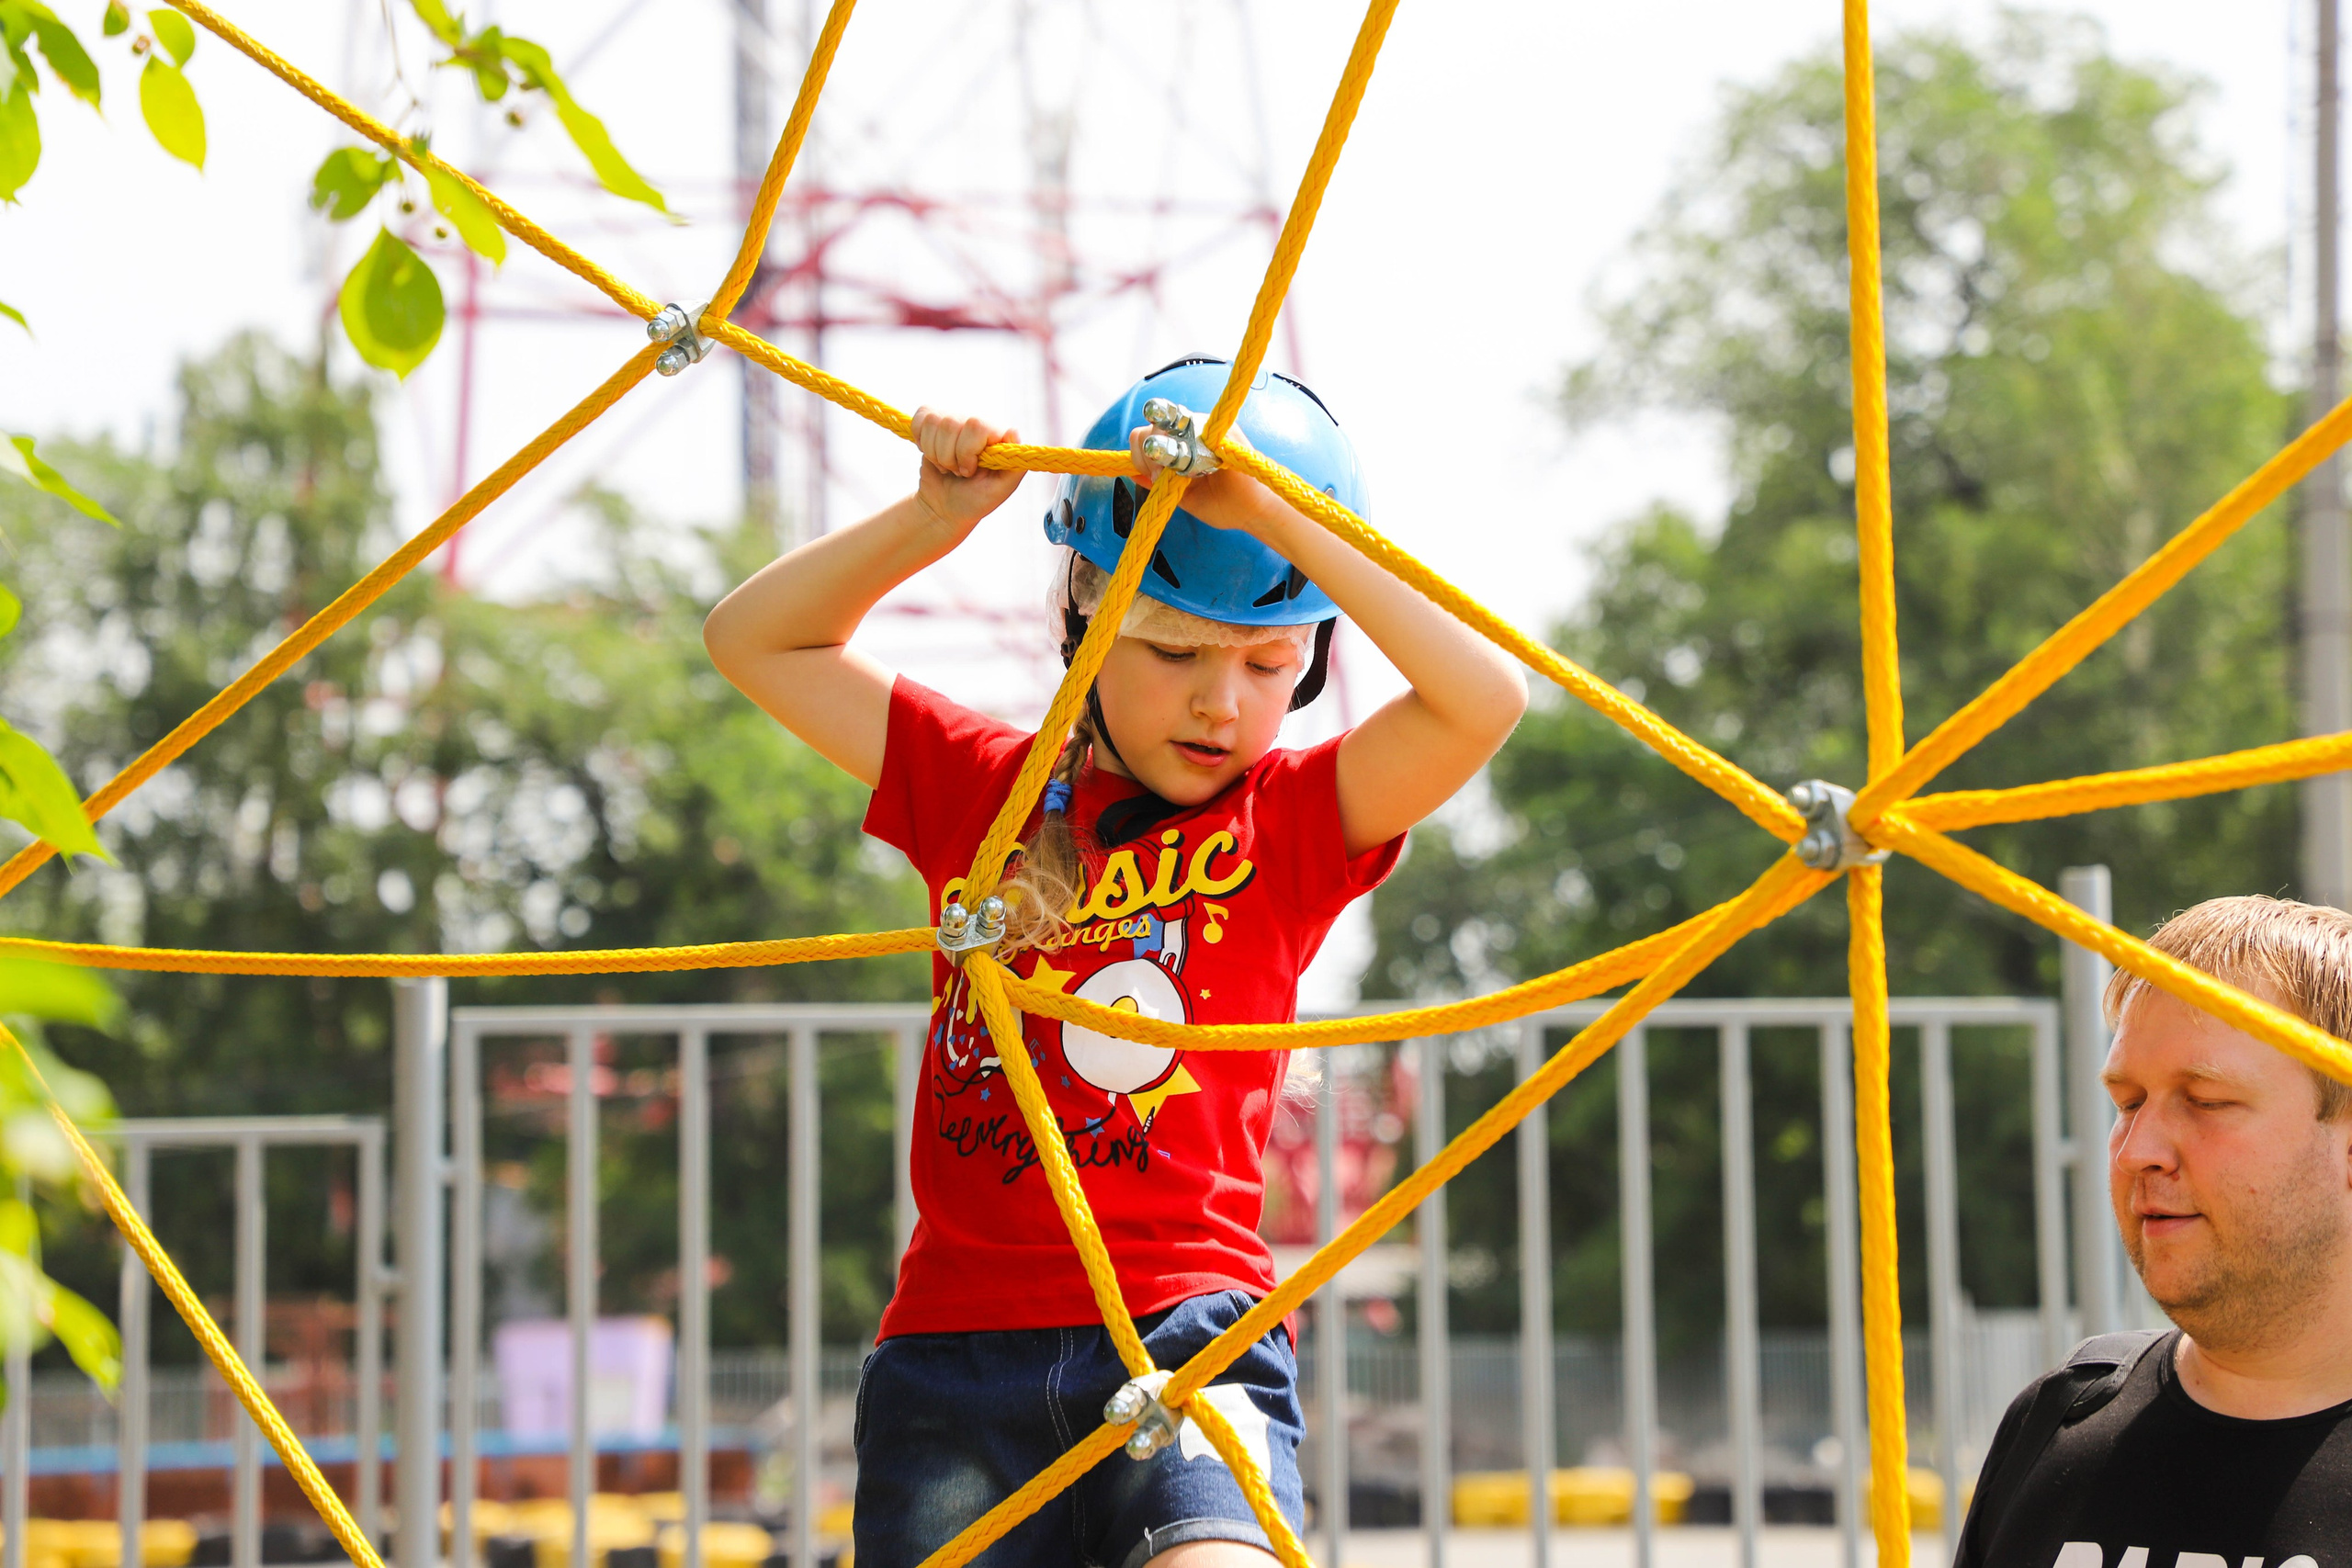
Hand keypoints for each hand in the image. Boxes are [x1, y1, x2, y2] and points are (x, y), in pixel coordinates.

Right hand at [912, 407, 1024, 534]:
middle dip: (949, 457)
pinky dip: (921, 442)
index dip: (966, 451)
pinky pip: (921, 418)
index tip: (969, 471)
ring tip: (947, 467)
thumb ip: (1014, 467)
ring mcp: (956, 420)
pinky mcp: (934, 423)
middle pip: (950, 423)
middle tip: (958, 472)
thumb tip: (1013, 431)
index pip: (976, 425)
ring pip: (933, 422)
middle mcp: (977, 424)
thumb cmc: (974, 501)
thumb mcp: (999, 491)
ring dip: (935, 453)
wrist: (944, 508)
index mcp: (996, 436)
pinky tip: (932, 455)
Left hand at [1127, 425, 1277, 534]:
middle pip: (1152, 425)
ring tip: (1177, 472)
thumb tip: (1132, 473)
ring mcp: (1208, 426)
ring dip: (1165, 448)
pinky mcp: (1225, 429)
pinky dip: (1189, 447)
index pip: (1147, 433)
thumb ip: (1158, 482)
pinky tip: (1192, 466)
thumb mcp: (1181, 495)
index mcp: (1180, 443)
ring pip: (1169, 422)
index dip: (1139, 451)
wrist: (1251, 512)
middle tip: (1160, 474)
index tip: (1149, 473)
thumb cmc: (1221, 504)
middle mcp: (1192, 430)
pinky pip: (1195, 427)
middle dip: (1147, 451)